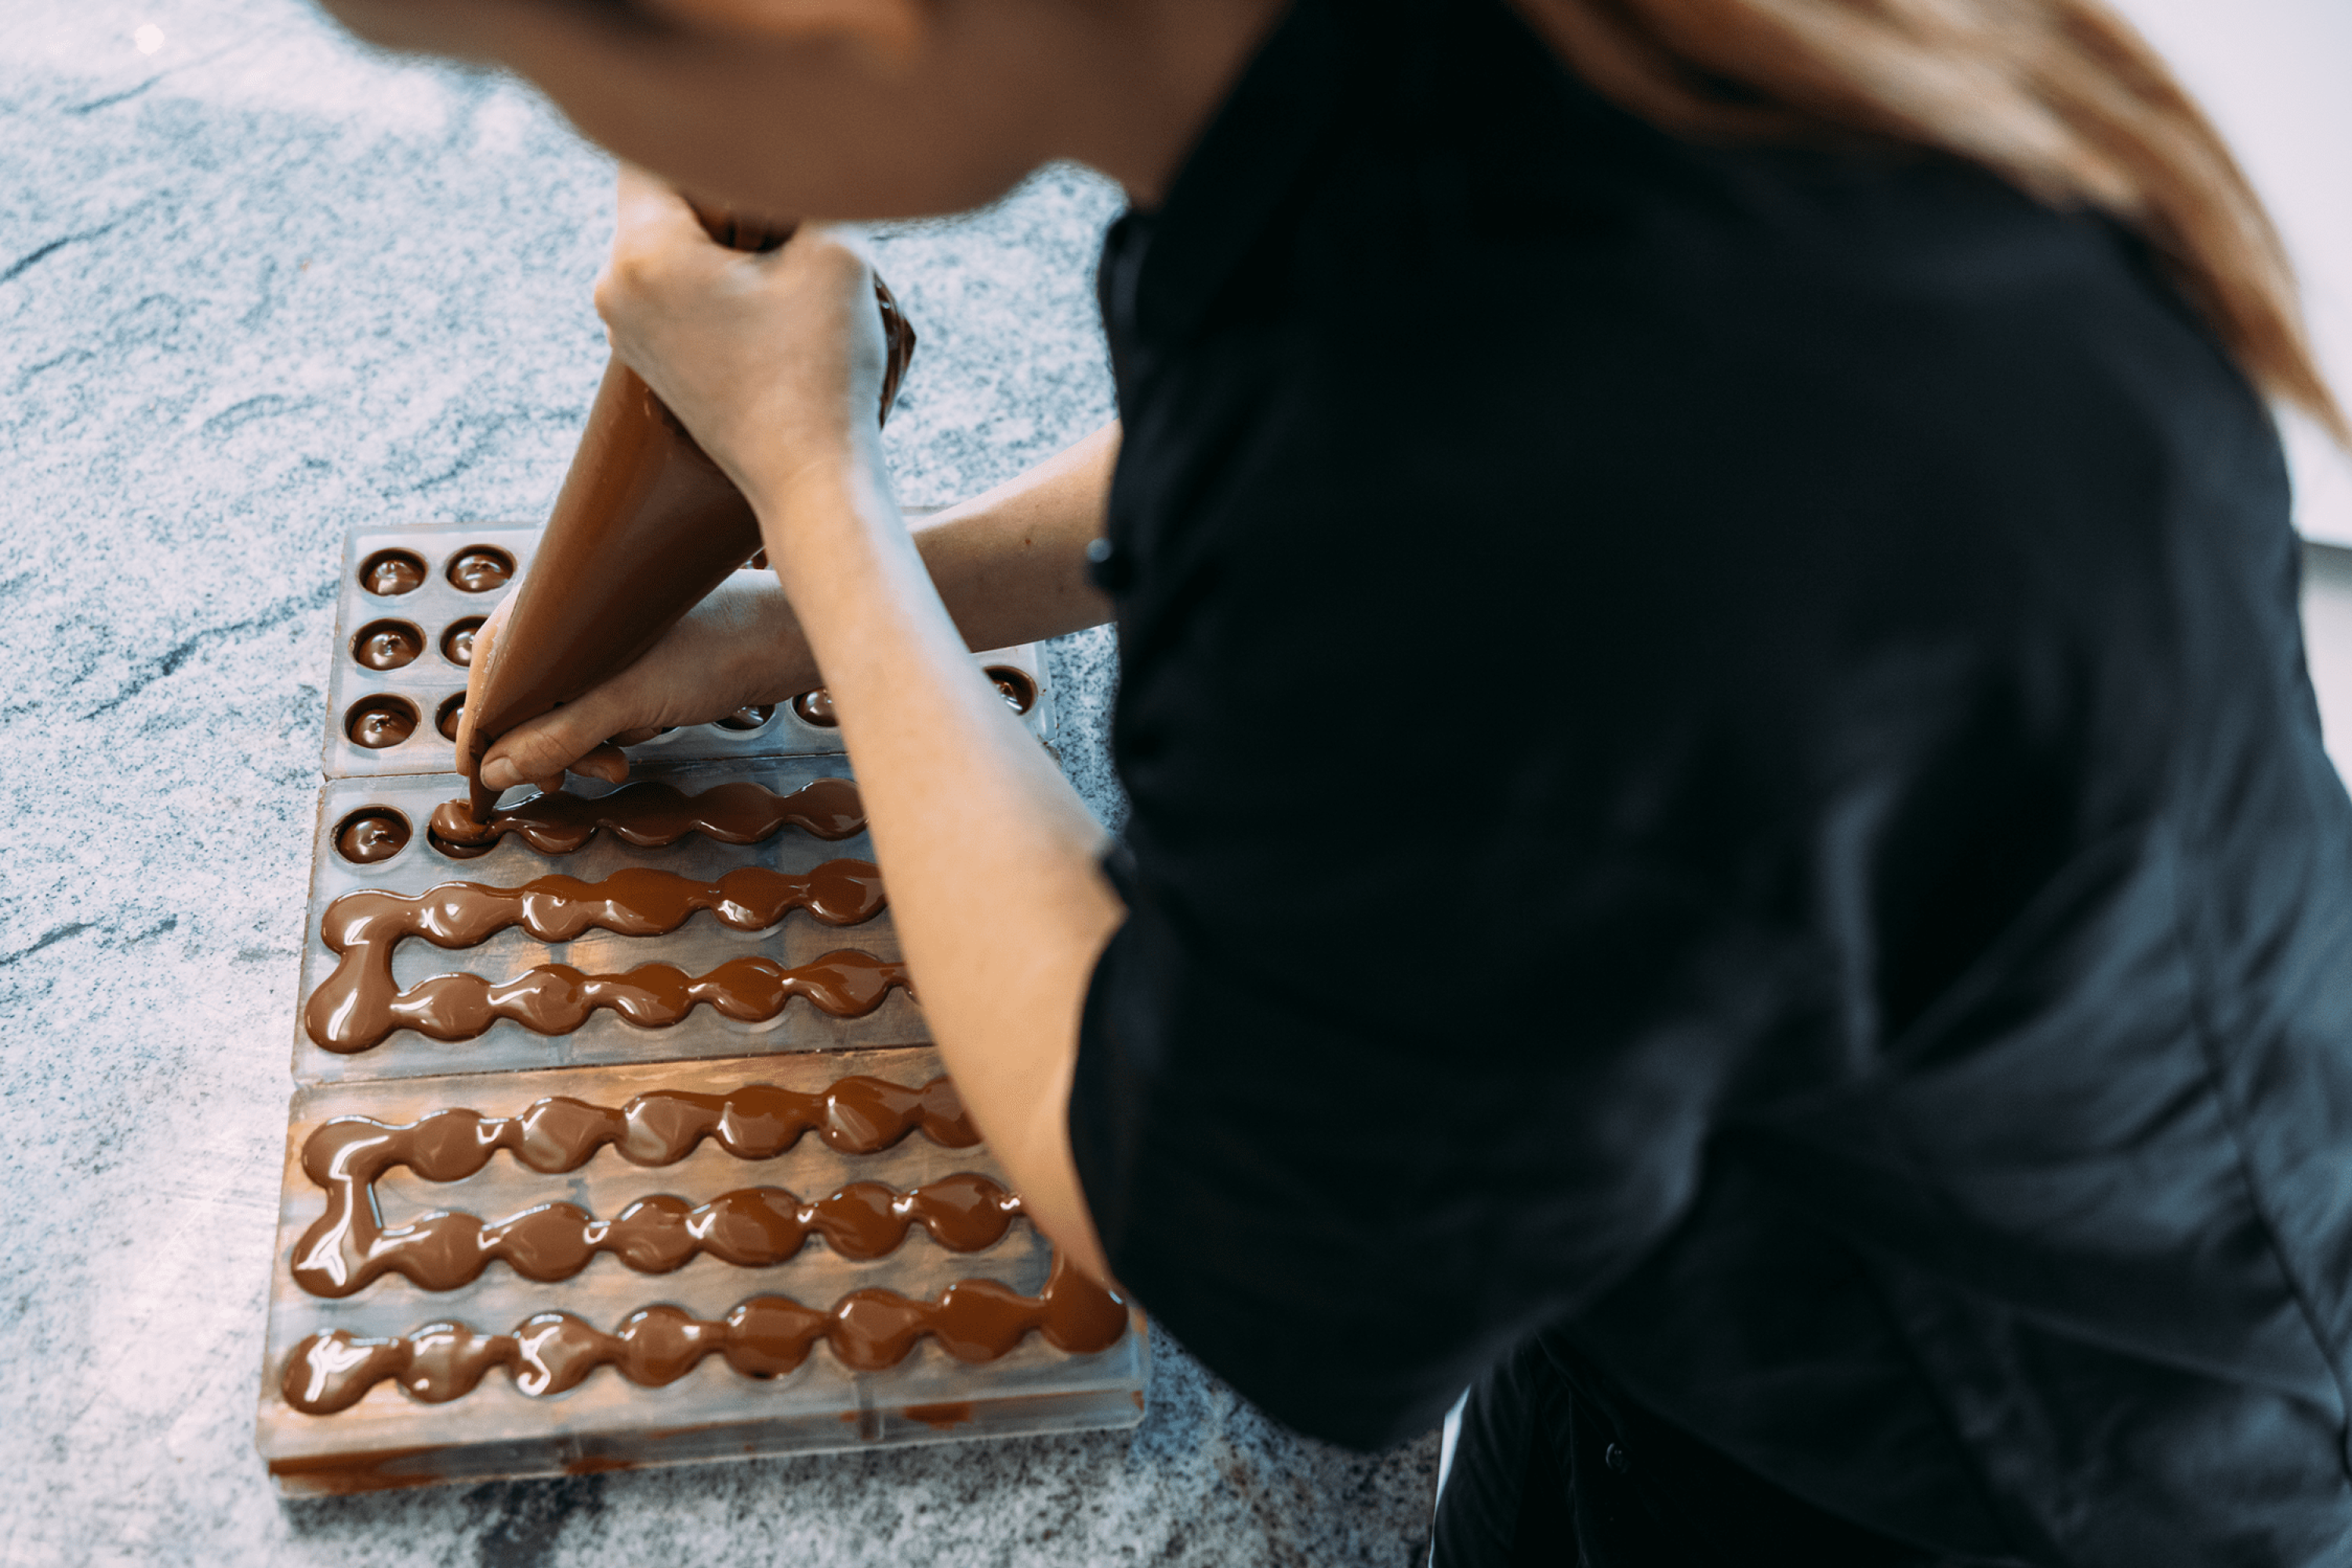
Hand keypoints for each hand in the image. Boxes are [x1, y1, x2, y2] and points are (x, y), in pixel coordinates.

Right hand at [459, 572, 820, 793]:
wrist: (789, 640)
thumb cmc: (716, 650)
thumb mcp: (629, 701)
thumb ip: (560, 736)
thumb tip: (494, 773)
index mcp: (559, 605)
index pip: (493, 668)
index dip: (481, 726)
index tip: (474, 780)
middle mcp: (577, 619)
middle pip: (528, 695)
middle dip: (544, 746)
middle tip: (562, 783)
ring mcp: (608, 643)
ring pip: (567, 708)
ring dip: (583, 745)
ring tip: (617, 764)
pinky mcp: (640, 663)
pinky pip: (604, 708)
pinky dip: (613, 733)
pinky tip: (643, 737)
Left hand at [595, 163, 889, 526]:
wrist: (810, 483)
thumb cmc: (823, 371)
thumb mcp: (838, 251)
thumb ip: (811, 186)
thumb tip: (797, 161)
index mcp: (641, 252)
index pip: (659, 148)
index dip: (724, 148)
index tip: (773, 173)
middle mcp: (614, 289)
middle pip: (663, 197)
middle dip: (726, 197)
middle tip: (789, 225)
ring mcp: (626, 331)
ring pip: (670, 244)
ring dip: (726, 242)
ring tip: (784, 273)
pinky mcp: (651, 362)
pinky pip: (676, 290)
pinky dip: (719, 284)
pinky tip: (771, 310)